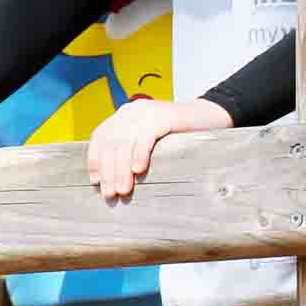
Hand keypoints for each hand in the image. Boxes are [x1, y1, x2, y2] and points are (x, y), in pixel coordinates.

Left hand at [85, 98, 230, 199]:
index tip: (95, 182)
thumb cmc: (178, 134)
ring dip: (121, 170)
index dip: (95, 160)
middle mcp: (130, 111)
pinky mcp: (162, 116)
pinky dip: (139, 155)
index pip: (100, 138)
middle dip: (108, 171)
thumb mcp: (148, 140)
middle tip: (109, 194)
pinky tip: (138, 170)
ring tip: (123, 190)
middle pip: (111, 144)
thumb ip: (130, 150)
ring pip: (125, 143)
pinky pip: (146, 138)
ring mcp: (145, 112)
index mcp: (123, 116)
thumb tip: (110, 178)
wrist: (210, 116)